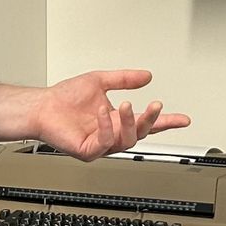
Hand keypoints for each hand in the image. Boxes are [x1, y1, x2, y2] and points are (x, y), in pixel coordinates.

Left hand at [26, 68, 190, 160]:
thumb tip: (146, 75)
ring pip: (127, 139)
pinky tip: (104, 112)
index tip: (183, 119)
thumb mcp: (100, 80)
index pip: (146, 122)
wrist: (42, 106)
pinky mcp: (88, 149)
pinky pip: (106, 142)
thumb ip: (124, 79)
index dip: (166, 121)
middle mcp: (112, 132)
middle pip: (142, 132)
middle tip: (156, 105)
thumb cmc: (64, 98)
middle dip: (151, 119)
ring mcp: (101, 143)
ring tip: (127, 104)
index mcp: (117, 118)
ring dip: (131, 122)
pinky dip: (108, 126)